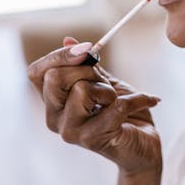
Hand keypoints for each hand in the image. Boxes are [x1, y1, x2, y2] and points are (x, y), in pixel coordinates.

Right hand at [27, 38, 161, 174]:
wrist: (146, 144)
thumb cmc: (124, 113)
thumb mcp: (104, 82)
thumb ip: (86, 64)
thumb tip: (68, 40)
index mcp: (53, 102)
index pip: (37, 72)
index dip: (59, 55)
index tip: (87, 50)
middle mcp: (55, 118)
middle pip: (54, 78)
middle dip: (86, 70)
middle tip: (105, 83)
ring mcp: (71, 131)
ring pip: (82, 90)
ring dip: (109, 91)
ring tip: (119, 101)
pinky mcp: (93, 140)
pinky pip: (114, 106)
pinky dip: (137, 99)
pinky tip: (146, 102)